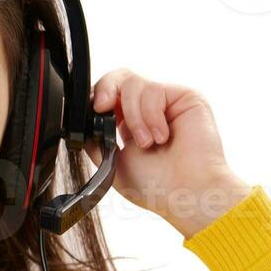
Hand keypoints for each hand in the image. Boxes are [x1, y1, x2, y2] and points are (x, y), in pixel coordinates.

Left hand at [86, 69, 251, 237]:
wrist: (186, 194)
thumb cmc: (156, 186)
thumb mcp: (113, 164)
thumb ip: (96, 140)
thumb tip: (84, 121)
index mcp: (130, 123)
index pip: (109, 95)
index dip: (97, 99)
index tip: (94, 114)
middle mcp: (149, 109)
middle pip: (120, 76)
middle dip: (106, 89)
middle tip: (103, 109)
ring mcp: (167, 102)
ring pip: (133, 84)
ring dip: (134, 117)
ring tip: (147, 143)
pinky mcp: (185, 96)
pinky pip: (154, 90)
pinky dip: (150, 116)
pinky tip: (161, 137)